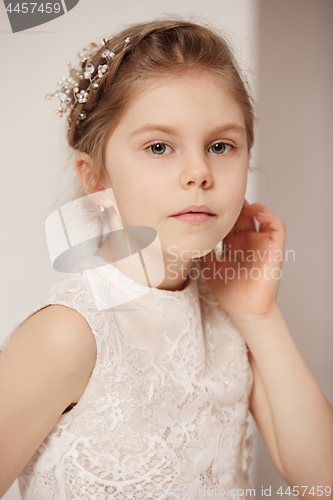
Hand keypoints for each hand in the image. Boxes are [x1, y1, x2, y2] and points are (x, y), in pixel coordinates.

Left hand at [198, 200, 285, 319]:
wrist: (245, 309)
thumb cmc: (229, 292)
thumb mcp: (208, 266)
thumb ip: (203, 250)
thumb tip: (190, 235)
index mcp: (233, 245)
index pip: (228, 222)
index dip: (221, 212)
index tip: (209, 203)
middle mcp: (248, 241)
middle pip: (242, 215)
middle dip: (234, 206)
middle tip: (223, 198)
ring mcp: (262, 243)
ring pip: (259, 215)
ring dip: (251, 206)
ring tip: (240, 203)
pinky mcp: (275, 247)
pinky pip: (277, 225)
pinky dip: (269, 215)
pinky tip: (257, 212)